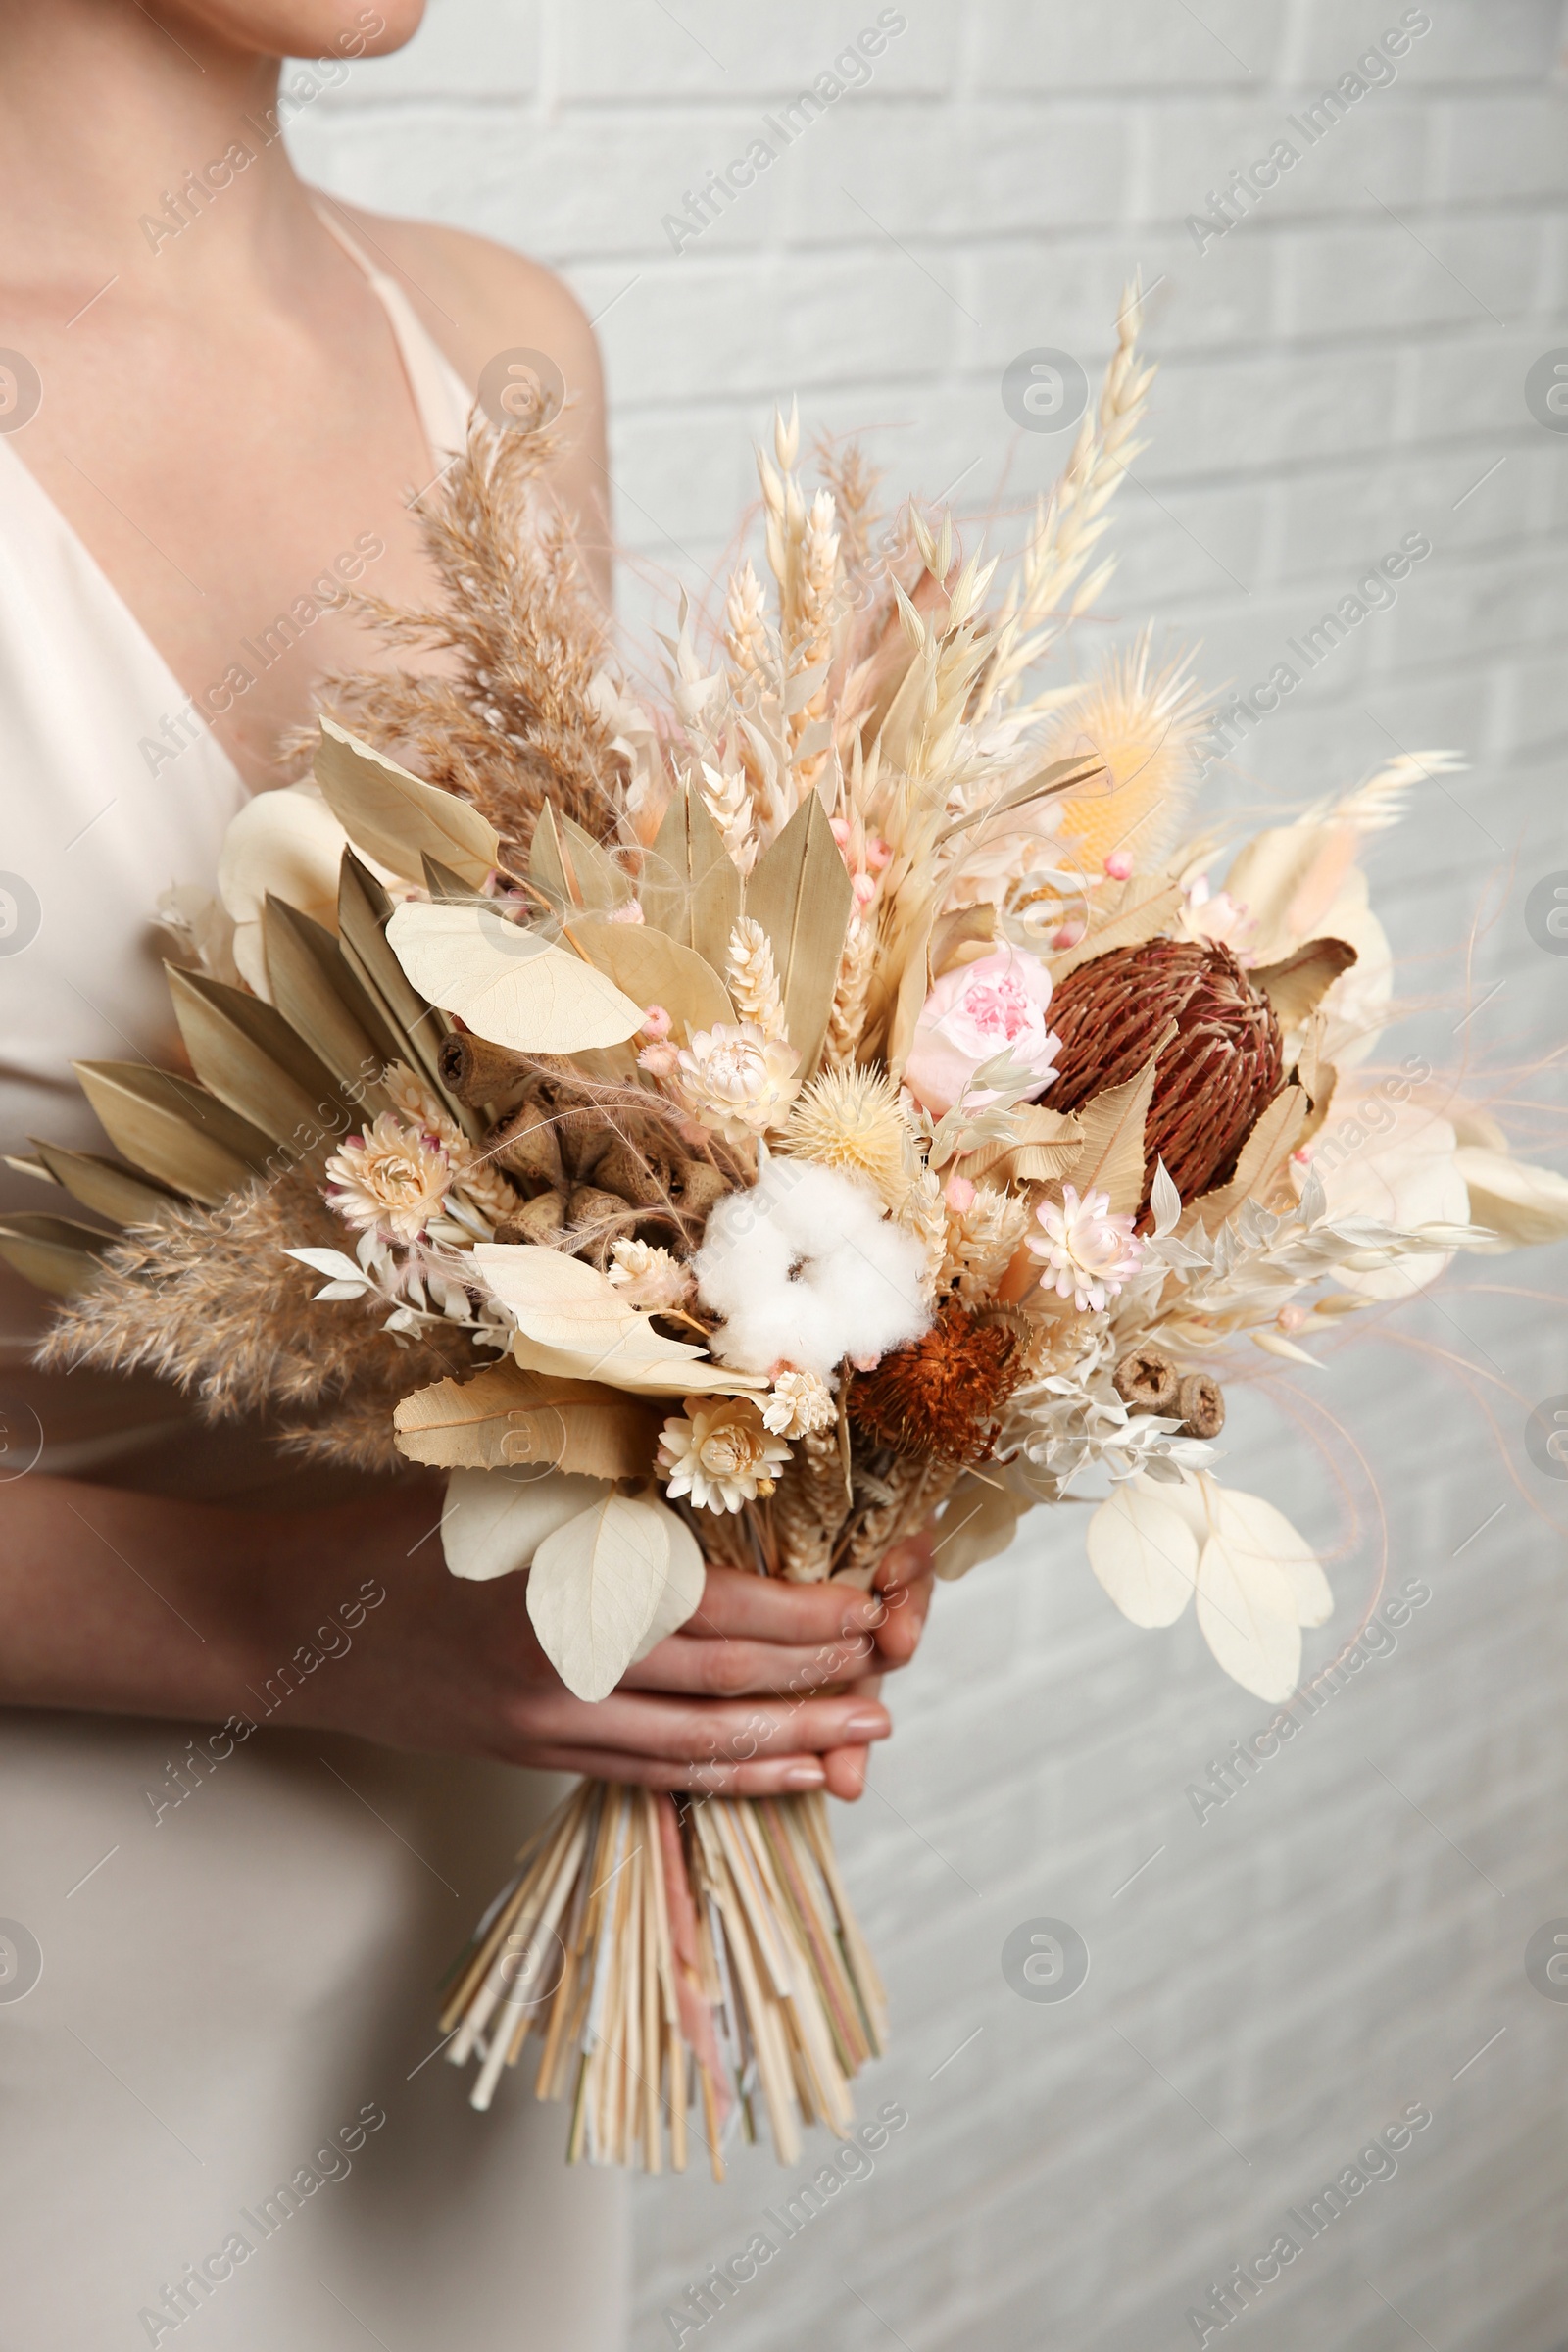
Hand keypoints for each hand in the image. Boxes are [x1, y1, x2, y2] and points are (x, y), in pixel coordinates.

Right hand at [276, 1503, 936, 1800]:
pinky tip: (783, 1772)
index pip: (721, 1608)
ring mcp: (553, 1722)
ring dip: (792, 1742)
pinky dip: (727, 1776)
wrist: (300, 1623)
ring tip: (865, 1737)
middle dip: (821, 1678)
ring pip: (702, 1744)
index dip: (806, 1616)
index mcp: (569, 1579)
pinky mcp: (537, 1755)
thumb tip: (719, 1453)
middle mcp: (570, 1663)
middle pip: (727, 1681)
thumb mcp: (510, 1480)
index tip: (870, 1602)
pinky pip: (654, 1775)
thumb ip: (609, 1480)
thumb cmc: (404, 1531)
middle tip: (894, 1666)